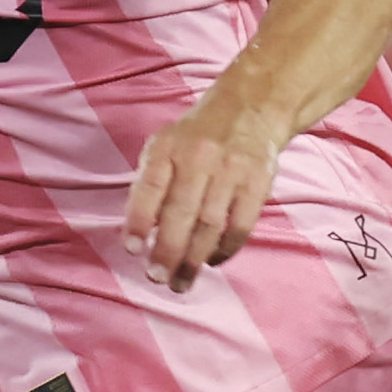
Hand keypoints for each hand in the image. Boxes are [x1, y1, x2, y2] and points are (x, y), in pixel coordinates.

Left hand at [123, 85, 284, 293]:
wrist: (251, 108)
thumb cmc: (196, 138)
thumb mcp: (165, 146)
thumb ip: (151, 183)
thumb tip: (143, 234)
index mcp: (168, 148)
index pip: (149, 187)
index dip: (138, 220)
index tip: (132, 250)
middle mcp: (198, 157)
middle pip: (180, 213)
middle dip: (167, 252)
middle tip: (157, 279)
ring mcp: (231, 169)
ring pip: (210, 225)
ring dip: (193, 260)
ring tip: (181, 283)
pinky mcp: (258, 181)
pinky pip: (240, 225)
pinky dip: (225, 249)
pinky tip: (212, 261)